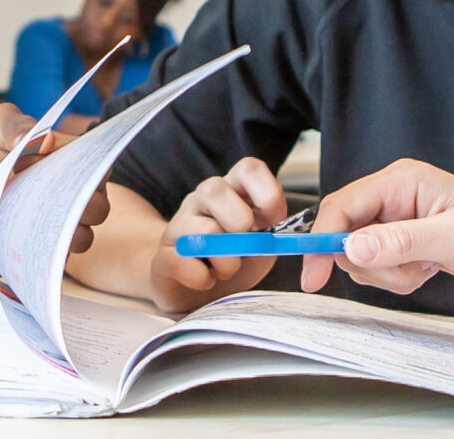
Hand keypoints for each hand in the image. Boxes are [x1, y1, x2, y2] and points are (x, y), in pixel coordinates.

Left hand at [0, 103, 109, 252]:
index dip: (92, 172)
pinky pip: (55, 258)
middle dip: (84, 207)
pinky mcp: (39, 244)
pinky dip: (47, 254)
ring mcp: (55, 220)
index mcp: (67, 157)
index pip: (99, 166)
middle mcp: (68, 191)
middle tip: (50, 198)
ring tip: (38, 222)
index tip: (67, 172)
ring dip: (67, 234)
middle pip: (99, 207)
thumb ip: (13, 123)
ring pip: (84, 237)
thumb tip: (40, 138)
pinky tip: (28, 243)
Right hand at [150, 157, 286, 312]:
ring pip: (203, 230)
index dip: (267, 192)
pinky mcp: (163, 257)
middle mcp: (202, 201)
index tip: (275, 221)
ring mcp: (179, 226)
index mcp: (232, 191)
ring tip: (228, 271)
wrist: (190, 286)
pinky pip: (180, 261)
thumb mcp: (260, 243)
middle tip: (246, 246)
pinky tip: (207, 280)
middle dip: (239, 222)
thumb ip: (273, 234)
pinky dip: (202, 278)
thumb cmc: (231, 257)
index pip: (248, 168)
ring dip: (226, 259)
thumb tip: (291, 236)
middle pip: (214, 189)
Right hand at [300, 159, 453, 295]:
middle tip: (406, 272)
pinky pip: (380, 266)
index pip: (341, 206)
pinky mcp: (404, 240)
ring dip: (389, 274)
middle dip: (370, 264)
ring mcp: (398, 220)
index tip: (313, 274)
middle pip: (345, 234)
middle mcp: (394, 196)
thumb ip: (401, 242)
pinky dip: (400, 278)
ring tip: (426, 268)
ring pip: (362, 256)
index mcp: (400, 181)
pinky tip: (430, 269)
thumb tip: (353, 246)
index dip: (321, 240)